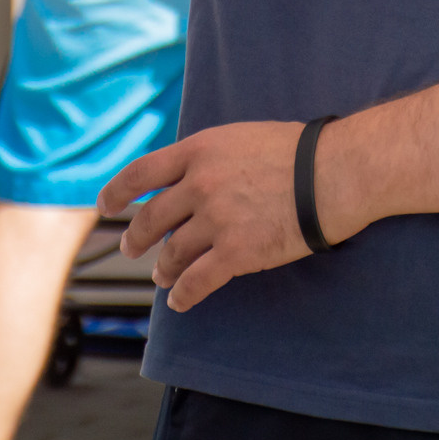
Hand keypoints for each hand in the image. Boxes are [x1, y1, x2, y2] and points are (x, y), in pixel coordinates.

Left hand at [103, 119, 345, 310]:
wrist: (331, 174)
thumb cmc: (297, 152)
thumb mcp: (240, 138)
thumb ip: (208, 156)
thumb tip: (187, 176)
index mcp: (199, 151)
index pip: (142, 173)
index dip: (117, 192)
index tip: (107, 206)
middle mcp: (200, 184)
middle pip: (151, 217)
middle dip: (137, 237)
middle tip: (132, 247)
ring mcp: (216, 220)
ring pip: (172, 253)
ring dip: (162, 269)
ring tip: (161, 276)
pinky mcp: (236, 253)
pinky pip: (197, 281)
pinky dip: (184, 295)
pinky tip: (181, 302)